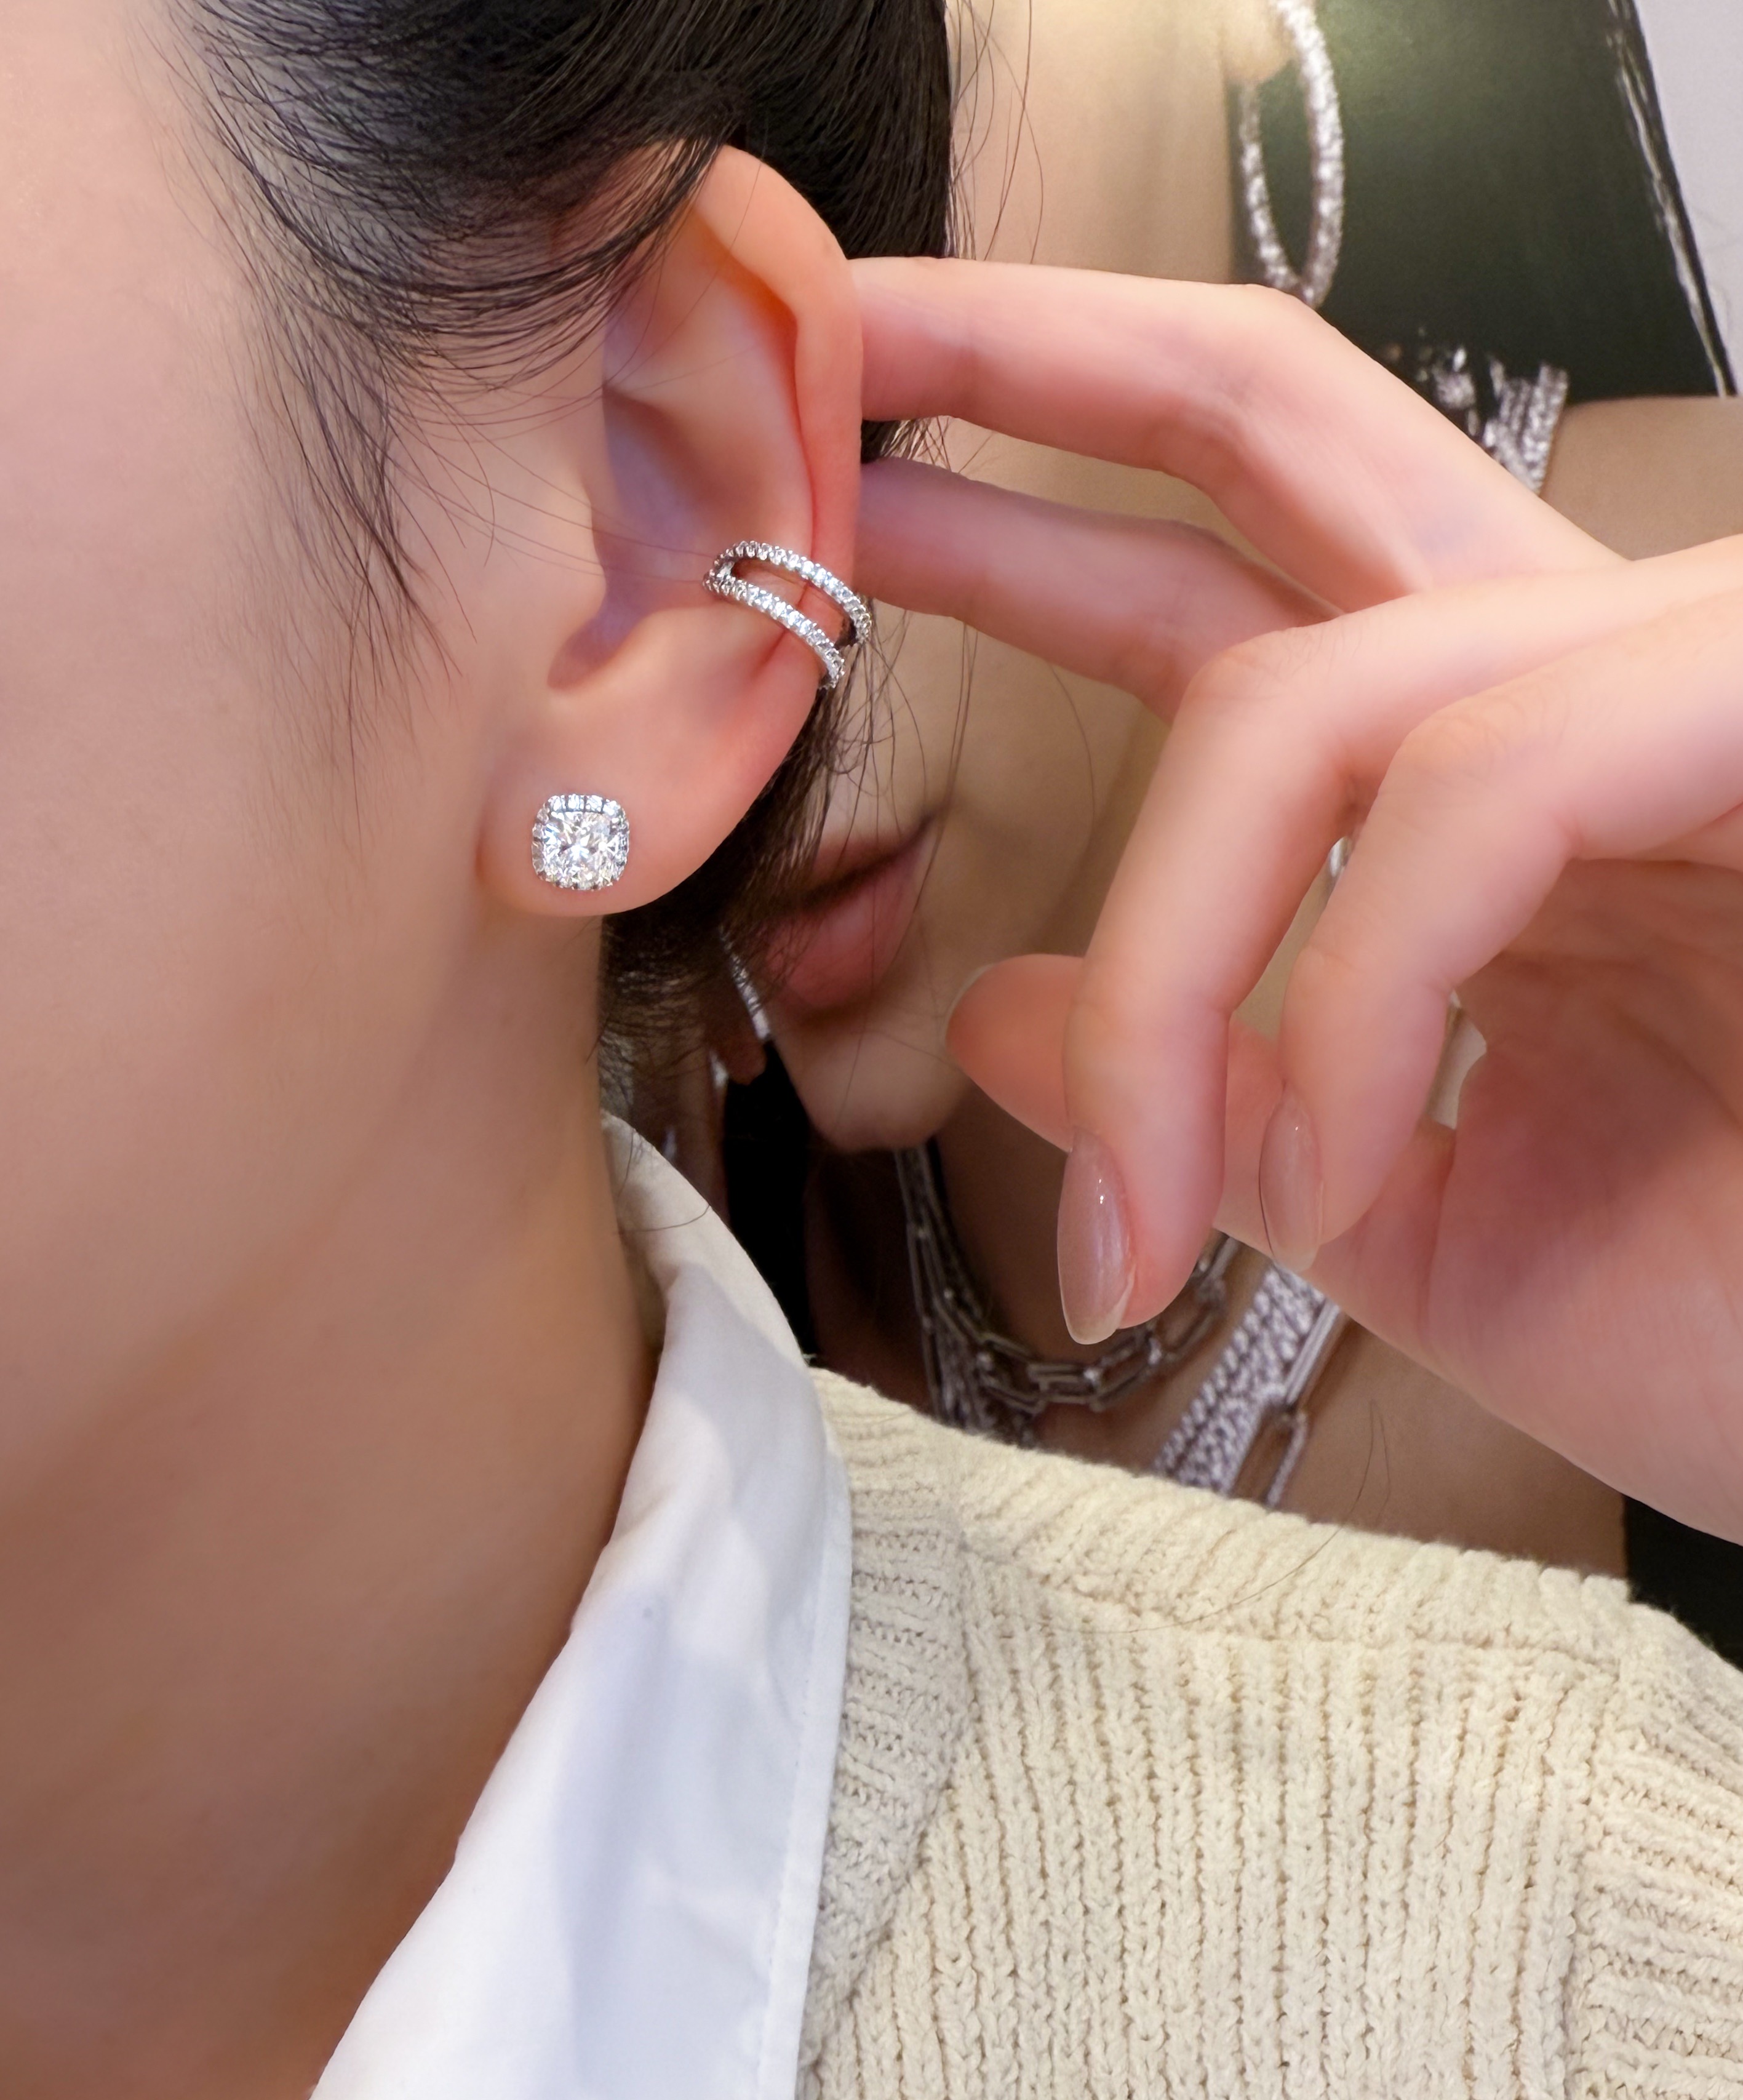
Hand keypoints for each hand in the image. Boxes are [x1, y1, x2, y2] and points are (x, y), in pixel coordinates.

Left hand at [854, 259, 1742, 1538]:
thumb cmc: (1722, 1316)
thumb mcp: (1395, 1214)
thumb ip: (1205, 1097)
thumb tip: (989, 1012)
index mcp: (1473, 775)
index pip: (1218, 587)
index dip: (1025, 522)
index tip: (842, 523)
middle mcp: (1562, 681)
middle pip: (1273, 416)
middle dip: (1034, 371)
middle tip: (841, 349)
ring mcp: (1670, 686)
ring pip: (1315, 693)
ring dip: (1169, 965)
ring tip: (1142, 1208)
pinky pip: (1474, 799)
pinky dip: (1350, 1010)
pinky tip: (1328, 1177)